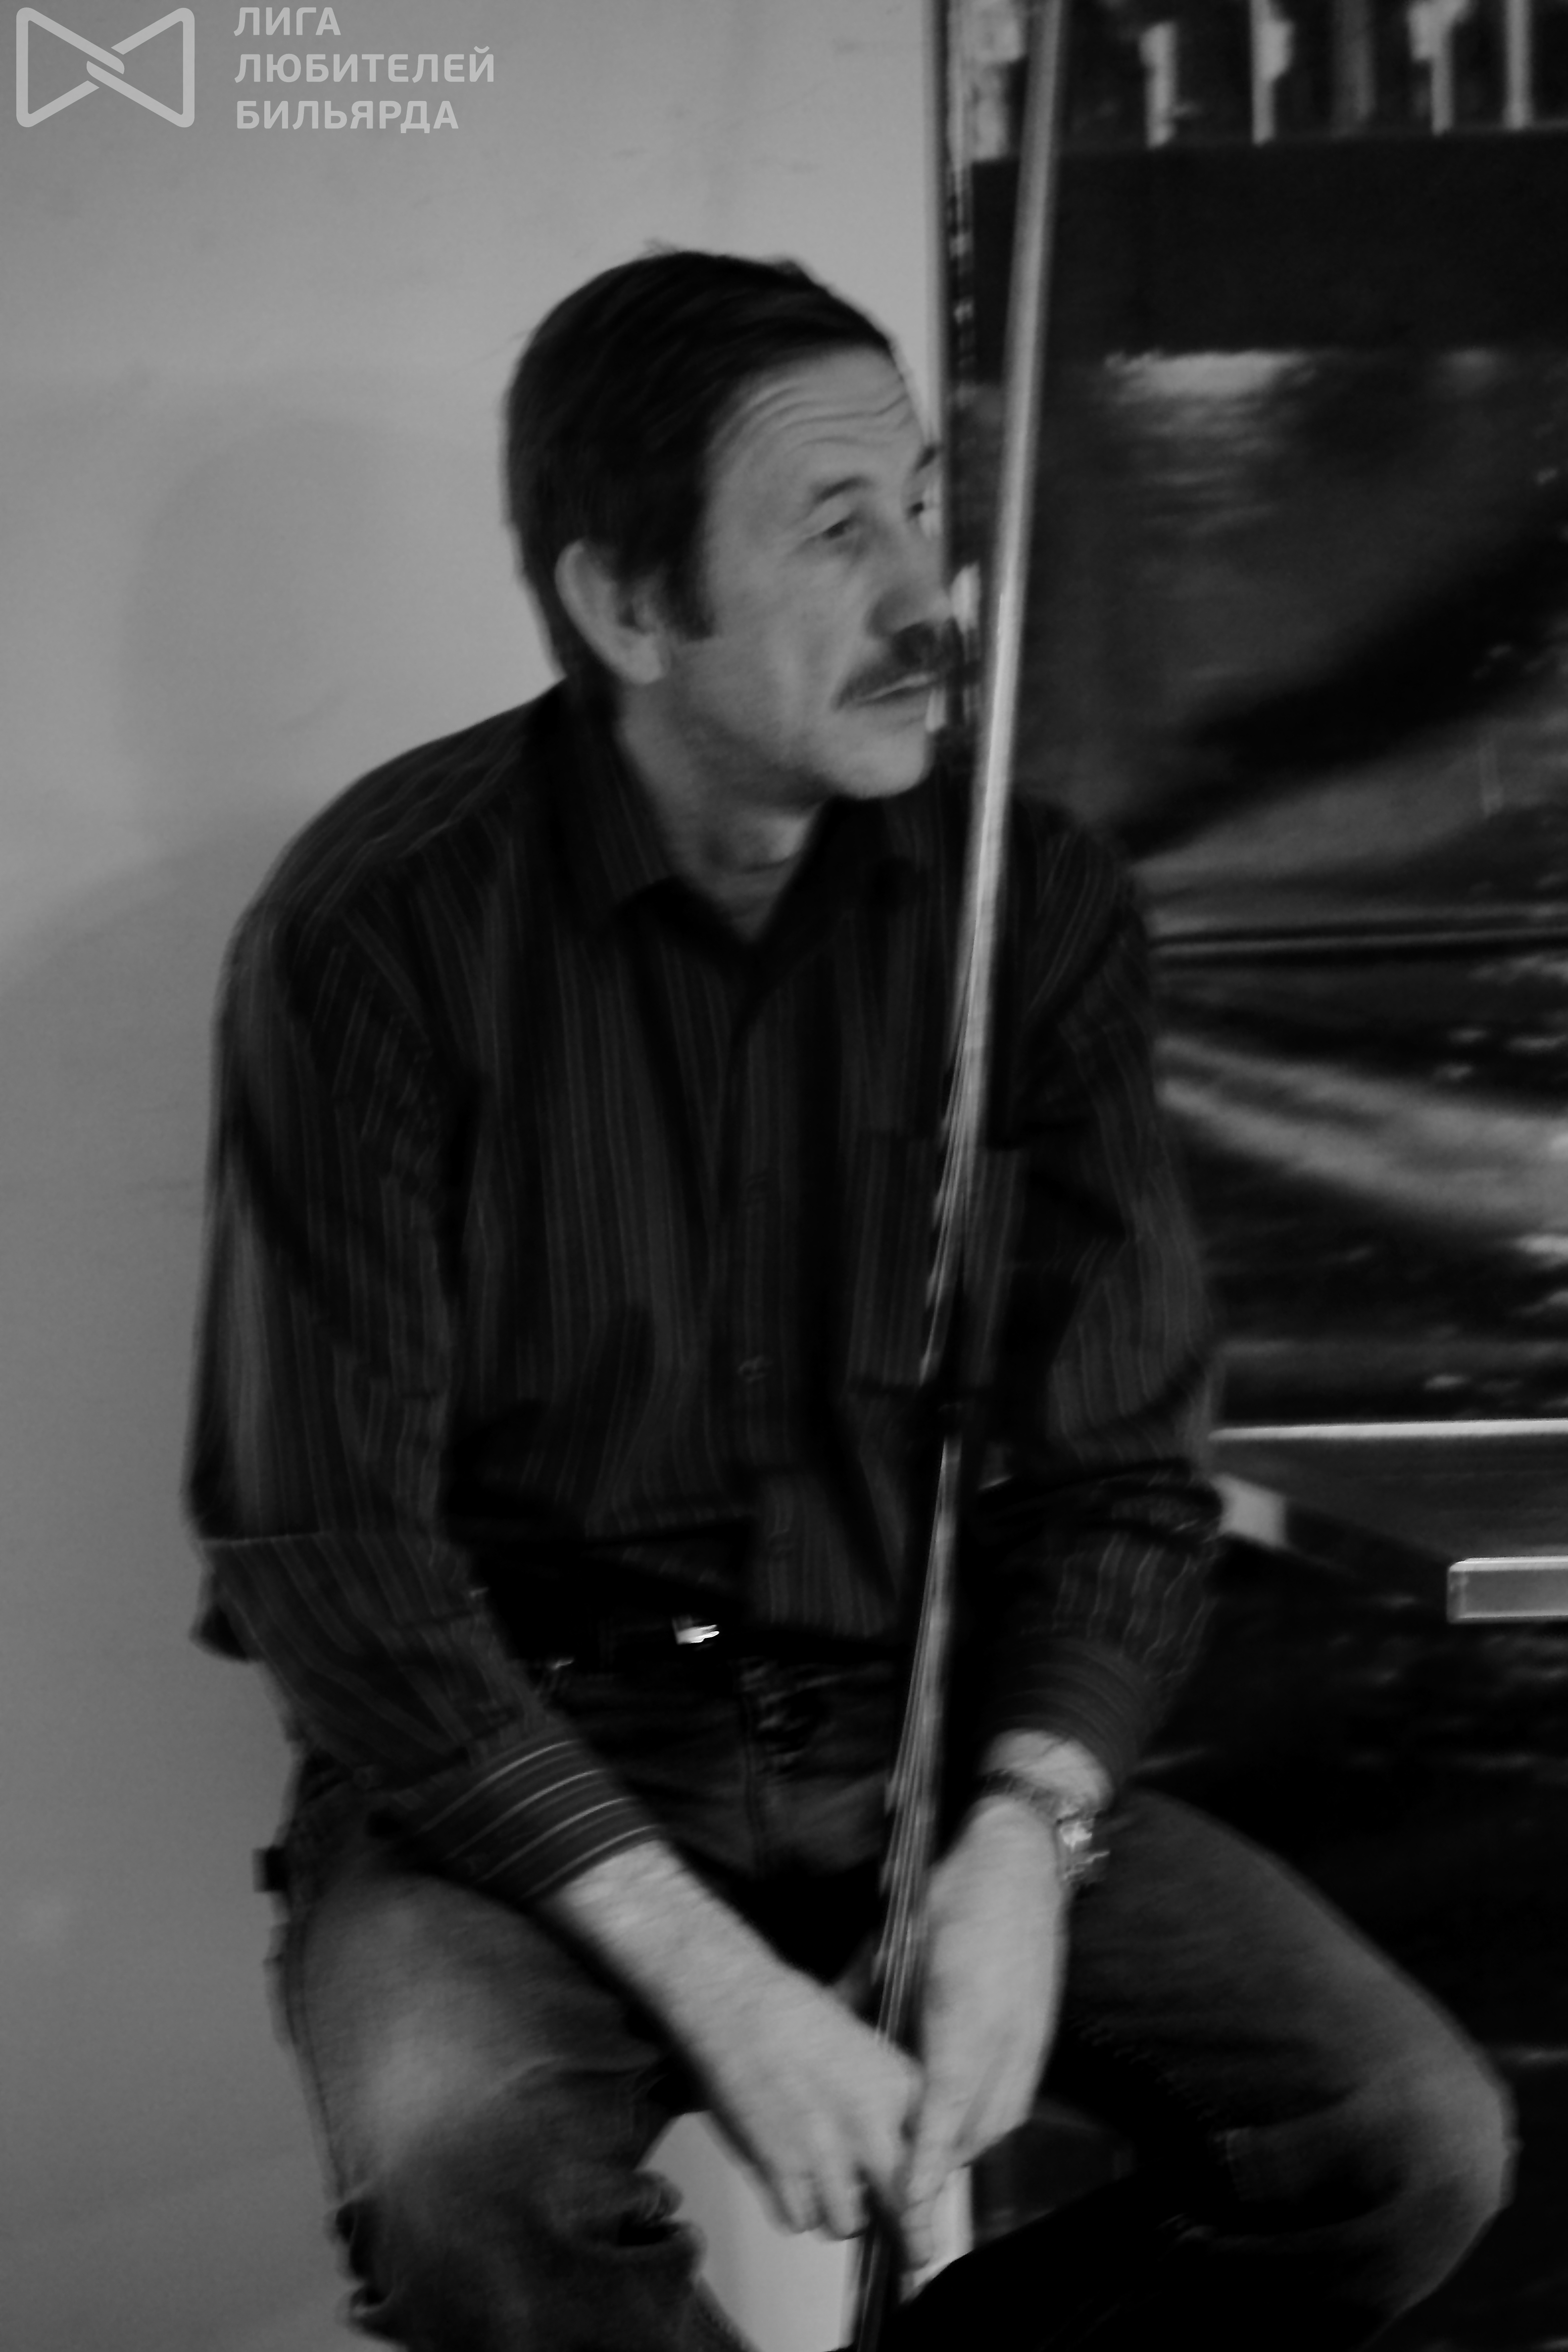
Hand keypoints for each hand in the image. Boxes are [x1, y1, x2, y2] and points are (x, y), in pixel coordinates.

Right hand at [683, 1947, 921, 2239]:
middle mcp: (868, 2125)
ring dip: (838, 2211)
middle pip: (906, 2209)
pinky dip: (796, 2209)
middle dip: (911, 2235)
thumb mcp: (861, 2044)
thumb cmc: (792, 2012)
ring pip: (847, 2222)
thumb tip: (905, 2137)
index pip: (937, 2159)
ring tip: (826, 2184)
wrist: (732, 2002)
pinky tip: (791, 2179)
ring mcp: (822, 2151)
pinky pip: (798, 2220)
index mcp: (897, 2086)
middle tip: (914, 2250)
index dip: (931, 2182)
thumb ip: (888, 2095)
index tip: (930, 2197)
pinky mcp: (778, 2167)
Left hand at [899, 1795, 1068, 2267]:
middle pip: (976, 2130)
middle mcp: (1004, 2035)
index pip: (945, 2108)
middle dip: (941, 2161)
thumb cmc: (956, 1892)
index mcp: (964, 2012)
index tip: (907, 2197)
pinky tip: (960, 2110)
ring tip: (927, 2150)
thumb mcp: (899, 1937)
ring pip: (1000, 2121)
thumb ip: (863, 1985)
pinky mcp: (1042, 2035)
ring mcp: (1030, 2037)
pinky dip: (987, 2116)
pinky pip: (1015, 2098)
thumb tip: (826, 2013)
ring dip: (965, 2141)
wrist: (1020, 1862)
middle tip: (900, 2178)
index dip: (926, 2159)